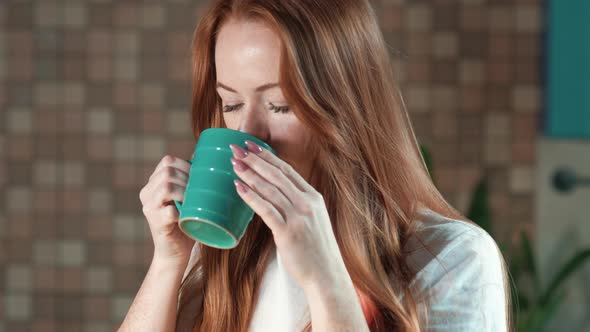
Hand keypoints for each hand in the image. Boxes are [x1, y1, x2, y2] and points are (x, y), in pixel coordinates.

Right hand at [139, 154, 194, 267]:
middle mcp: (147, 193)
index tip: (199, 176)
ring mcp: (149, 208)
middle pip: (167, 171)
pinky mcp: (156, 223)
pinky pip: (169, 211)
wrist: (176, 253)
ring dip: (186, 191)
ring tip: (195, 201)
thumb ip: (191, 179)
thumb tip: (203, 154)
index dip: (186, 165)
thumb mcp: (189, 197)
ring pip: (166, 187)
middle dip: (188, 178)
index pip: (167, 161)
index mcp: (153, 184)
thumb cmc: (187, 222)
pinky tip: (189, 215)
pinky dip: (182, 211)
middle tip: (200, 190)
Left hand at [229, 141, 347, 290]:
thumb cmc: (317, 250)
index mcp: (313, 198)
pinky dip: (251, 197)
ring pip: (270, 189)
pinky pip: (267, 210)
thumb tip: (276, 196)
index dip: (267, 156)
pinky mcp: (288, 233)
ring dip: (250, 174)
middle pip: (276, 175)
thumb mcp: (314, 221)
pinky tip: (238, 188)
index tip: (252, 145)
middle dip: (254, 160)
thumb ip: (299, 206)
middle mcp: (307, 204)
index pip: (287, 170)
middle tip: (236, 148)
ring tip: (233, 164)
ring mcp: (298, 217)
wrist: (327, 275)